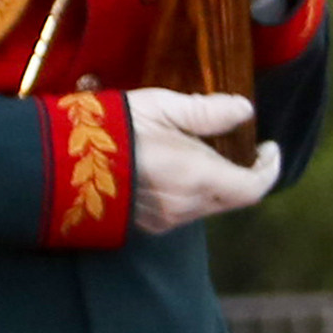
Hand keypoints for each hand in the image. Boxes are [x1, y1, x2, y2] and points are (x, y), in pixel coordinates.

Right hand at [127, 90, 280, 232]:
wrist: (63, 162)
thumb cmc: (114, 127)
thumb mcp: (162, 106)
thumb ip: (207, 111)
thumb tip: (244, 110)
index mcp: (197, 176)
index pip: (253, 187)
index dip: (269, 169)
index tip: (270, 147)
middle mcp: (187, 205)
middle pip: (233, 198)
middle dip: (245, 174)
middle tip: (245, 147)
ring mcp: (167, 220)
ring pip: (209, 206)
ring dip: (218, 184)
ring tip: (208, 154)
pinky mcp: (149, 226)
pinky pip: (185, 212)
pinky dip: (194, 193)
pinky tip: (178, 171)